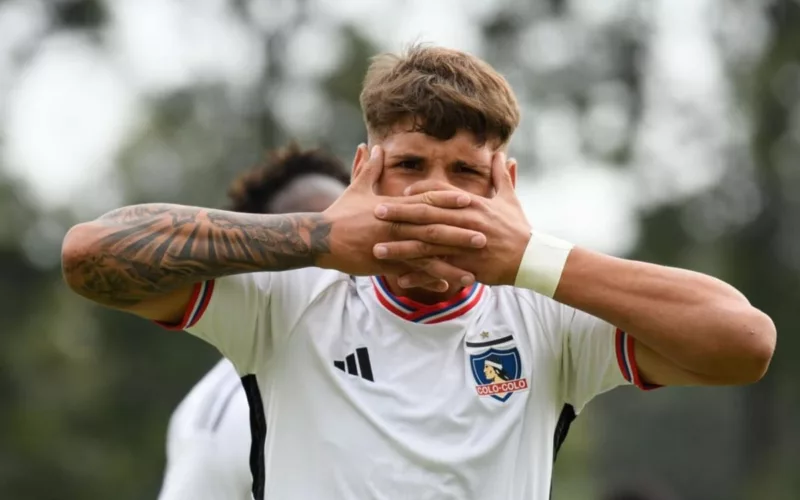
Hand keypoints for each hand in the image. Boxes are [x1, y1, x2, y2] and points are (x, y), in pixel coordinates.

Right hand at [317, 145, 486, 289]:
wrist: (320, 238)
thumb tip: (376, 147)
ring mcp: (391, 246)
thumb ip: (370, 169)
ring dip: (451, 261)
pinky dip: (429, 278)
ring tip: (473, 269)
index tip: (470, 200)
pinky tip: (448, 285)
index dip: (449, 201)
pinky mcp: (384, 264)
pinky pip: (411, 273)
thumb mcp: (356, 188)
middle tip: (485, 235)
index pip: (426, 201)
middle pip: (434, 228)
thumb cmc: (340, 213)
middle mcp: (396, 225)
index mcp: (393, 207)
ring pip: (427, 254)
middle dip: (460, 232)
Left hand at [372, 152, 531, 286]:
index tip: (399, 194)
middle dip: (399, 214)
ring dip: (400, 247)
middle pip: (426, 215)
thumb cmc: (519, 228)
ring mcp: (464, 245)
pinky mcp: (466, 266)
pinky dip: (418, 276)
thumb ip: (501, 176)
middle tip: (376, 212)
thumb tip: (502, 154)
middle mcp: (465, 221)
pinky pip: (437, 271)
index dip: (418, 192)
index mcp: (472, 204)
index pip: (439, 193)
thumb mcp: (510, 199)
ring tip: (378, 249)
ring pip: (426, 245)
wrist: (532, 258)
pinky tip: (399, 280)